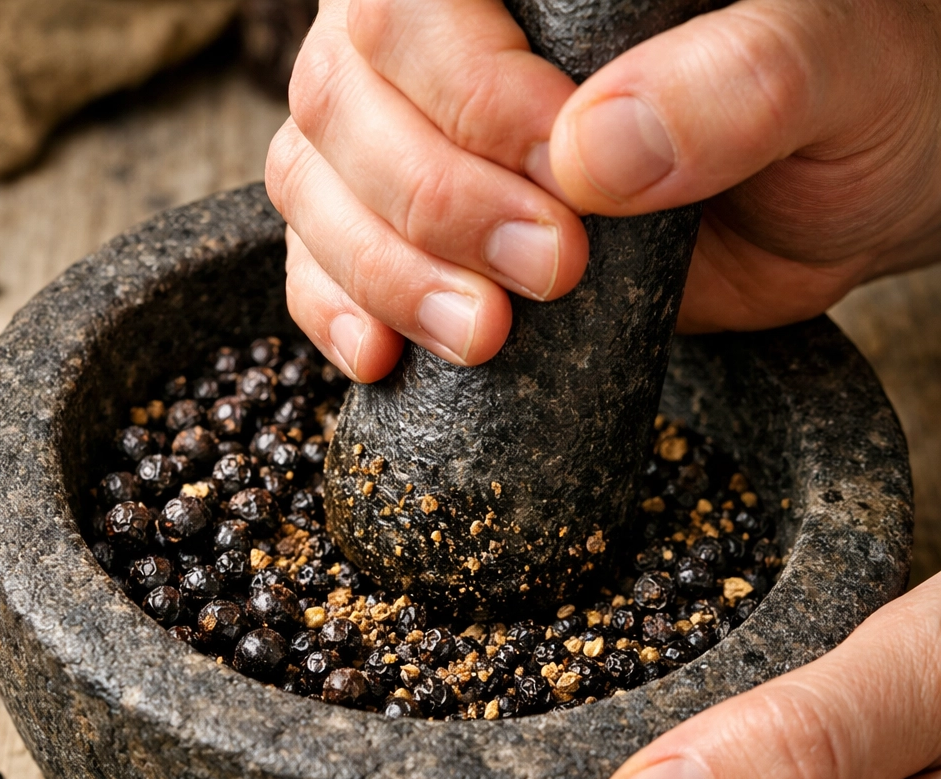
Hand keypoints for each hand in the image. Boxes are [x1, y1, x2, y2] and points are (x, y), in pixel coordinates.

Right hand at [266, 0, 940, 380]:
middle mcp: (448, 42)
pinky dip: (336, 313)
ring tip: (480, 336)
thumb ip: (737, 83)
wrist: (838, 195)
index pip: (416, 7)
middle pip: (343, 99)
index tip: (565, 191)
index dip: (469, 101)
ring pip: (315, 186)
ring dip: (384, 274)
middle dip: (432, 206)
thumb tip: (595, 152)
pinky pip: (320, 264)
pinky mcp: (419, 238)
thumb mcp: (832, 65)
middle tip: (544, 273)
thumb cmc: (846, 100)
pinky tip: (380, 359)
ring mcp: (419, 139)